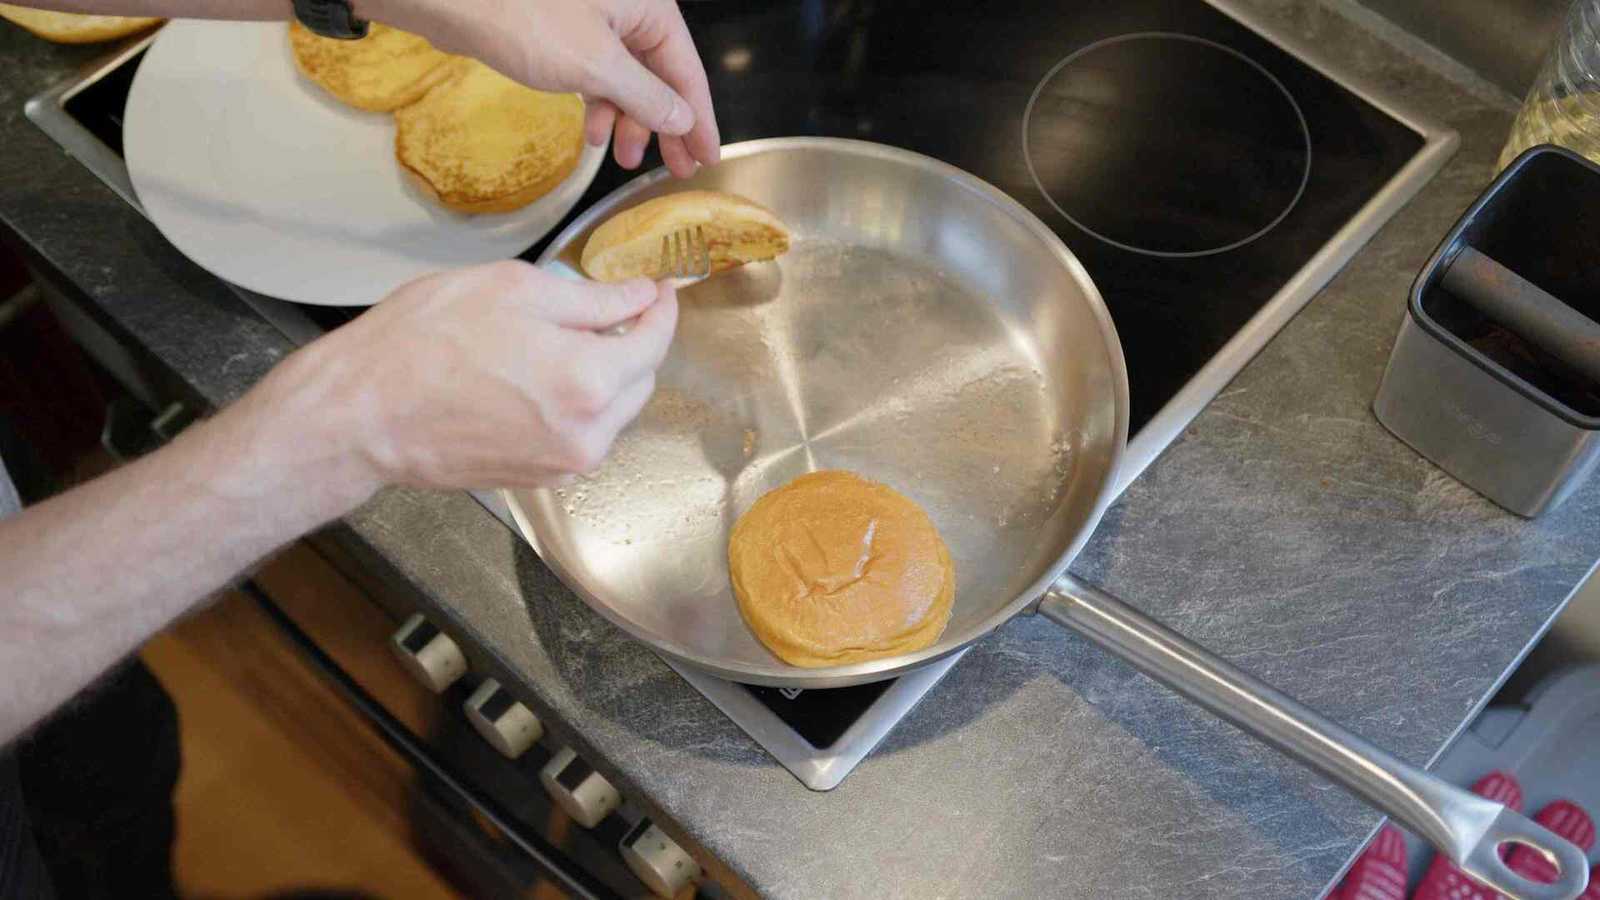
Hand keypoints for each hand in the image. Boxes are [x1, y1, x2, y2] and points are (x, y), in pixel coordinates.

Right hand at [256, 261, 677, 492]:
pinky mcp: (540, 479)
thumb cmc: (424, 342)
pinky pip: (582, 435)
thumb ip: (592, 298)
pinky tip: (539, 379)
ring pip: (614, 412)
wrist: (363, 414)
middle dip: (632, 342)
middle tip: (608, 309)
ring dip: (605, 377)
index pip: (654, 341)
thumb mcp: (513, 289)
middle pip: (640, 380)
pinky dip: (577, 406)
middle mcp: (588, 433)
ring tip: (563, 343)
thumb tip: (639, 297)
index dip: (660, 308)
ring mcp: (564, 463)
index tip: (659, 288)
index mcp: (589, 380)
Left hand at [379, 0, 719, 177]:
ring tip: (623, 158)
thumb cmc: (523, 17)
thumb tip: (682, 119)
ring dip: (628, 120)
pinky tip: (592, 134)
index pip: (687, 70)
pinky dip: (599, 105)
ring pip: (627, 79)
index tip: (707, 156)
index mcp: (647, 6)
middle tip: (675, 169)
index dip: (700, 119)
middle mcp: (627, 8)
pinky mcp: (564, 32)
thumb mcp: (596, 66)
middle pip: (660, 76)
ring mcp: (595, 19)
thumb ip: (646, 97)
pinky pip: (597, 74)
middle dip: (665, 125)